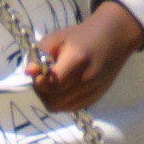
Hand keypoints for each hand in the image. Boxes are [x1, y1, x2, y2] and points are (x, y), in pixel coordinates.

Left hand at [26, 0, 143, 111]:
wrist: (114, 37)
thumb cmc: (81, 36)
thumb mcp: (57, 38)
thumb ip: (40, 55)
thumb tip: (29, 72)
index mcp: (78, 59)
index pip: (54, 84)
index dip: (41, 84)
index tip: (38, 77)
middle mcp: (88, 78)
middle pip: (55, 100)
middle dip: (43, 93)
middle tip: (41, 81)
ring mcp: (94, 90)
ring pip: (62, 107)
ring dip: (51, 99)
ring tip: (50, 85)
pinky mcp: (96, 97)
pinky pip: (72, 108)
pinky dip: (62, 102)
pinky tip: (61, 90)